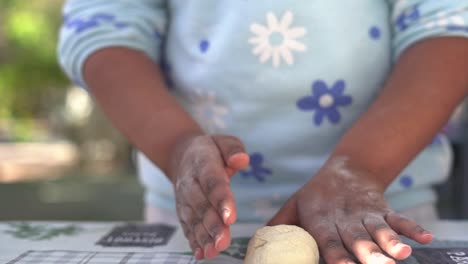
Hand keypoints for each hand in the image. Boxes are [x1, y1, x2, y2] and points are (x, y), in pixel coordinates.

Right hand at [169, 134, 248, 259]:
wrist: (182, 156)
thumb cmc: (211, 150)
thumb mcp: (223, 141)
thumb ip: (233, 149)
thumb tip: (242, 160)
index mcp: (202, 162)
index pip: (212, 182)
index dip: (221, 199)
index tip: (230, 217)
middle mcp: (190, 182)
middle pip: (202, 205)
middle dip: (213, 225)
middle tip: (223, 242)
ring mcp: (184, 199)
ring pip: (194, 219)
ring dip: (203, 237)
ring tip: (214, 252)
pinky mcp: (183, 211)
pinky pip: (187, 226)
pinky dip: (194, 241)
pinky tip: (202, 254)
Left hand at [268, 157, 432, 263]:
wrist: (345, 169)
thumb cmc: (315, 196)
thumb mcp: (294, 207)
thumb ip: (279, 226)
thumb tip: (257, 244)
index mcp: (321, 220)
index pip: (328, 241)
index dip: (336, 254)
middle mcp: (345, 219)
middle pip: (357, 238)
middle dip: (367, 253)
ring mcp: (366, 213)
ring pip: (379, 229)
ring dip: (391, 241)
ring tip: (401, 253)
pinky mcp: (383, 208)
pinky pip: (399, 218)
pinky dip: (412, 227)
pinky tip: (426, 238)